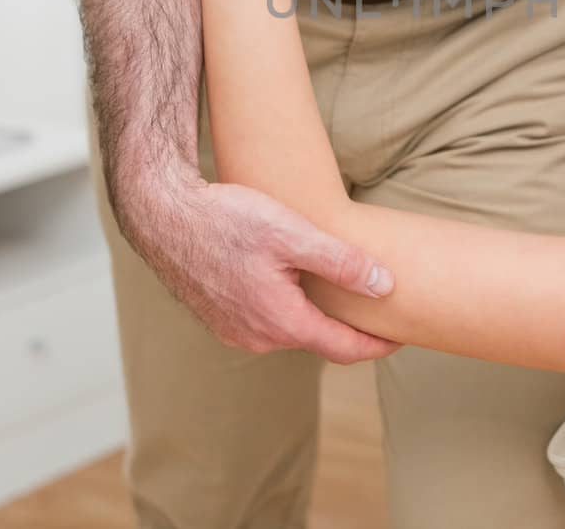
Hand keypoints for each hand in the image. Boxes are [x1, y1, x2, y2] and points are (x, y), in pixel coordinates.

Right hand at [129, 176, 399, 364]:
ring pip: (291, 330)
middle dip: (348, 329)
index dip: (376, 345)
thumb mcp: (292, 233)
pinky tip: (297, 284)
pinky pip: (267, 322)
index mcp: (282, 321)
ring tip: (340, 293)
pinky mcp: (221, 319)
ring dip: (316, 317)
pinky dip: (289, 310)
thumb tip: (385, 286)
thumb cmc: (226, 219)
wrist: (163, 216)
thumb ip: (341, 262)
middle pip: (318, 340)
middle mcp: (258, 337)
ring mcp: (236, 331)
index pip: (343, 348)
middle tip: (377, 309)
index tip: (401, 337)